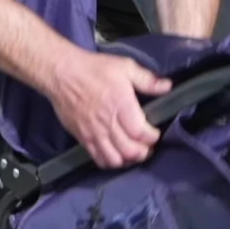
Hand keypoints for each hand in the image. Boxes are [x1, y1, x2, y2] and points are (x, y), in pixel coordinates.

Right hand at [41, 46, 170, 169]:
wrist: (62, 73)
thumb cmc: (93, 69)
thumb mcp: (125, 67)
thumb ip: (147, 79)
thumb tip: (167, 86)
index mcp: (121, 106)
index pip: (141, 133)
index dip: (152, 137)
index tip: (155, 132)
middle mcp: (108, 123)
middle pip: (130, 150)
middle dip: (144, 151)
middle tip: (147, 145)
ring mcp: (94, 133)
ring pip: (115, 159)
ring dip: (128, 159)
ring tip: (133, 152)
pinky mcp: (82, 137)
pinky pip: (98, 158)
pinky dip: (110, 162)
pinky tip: (116, 155)